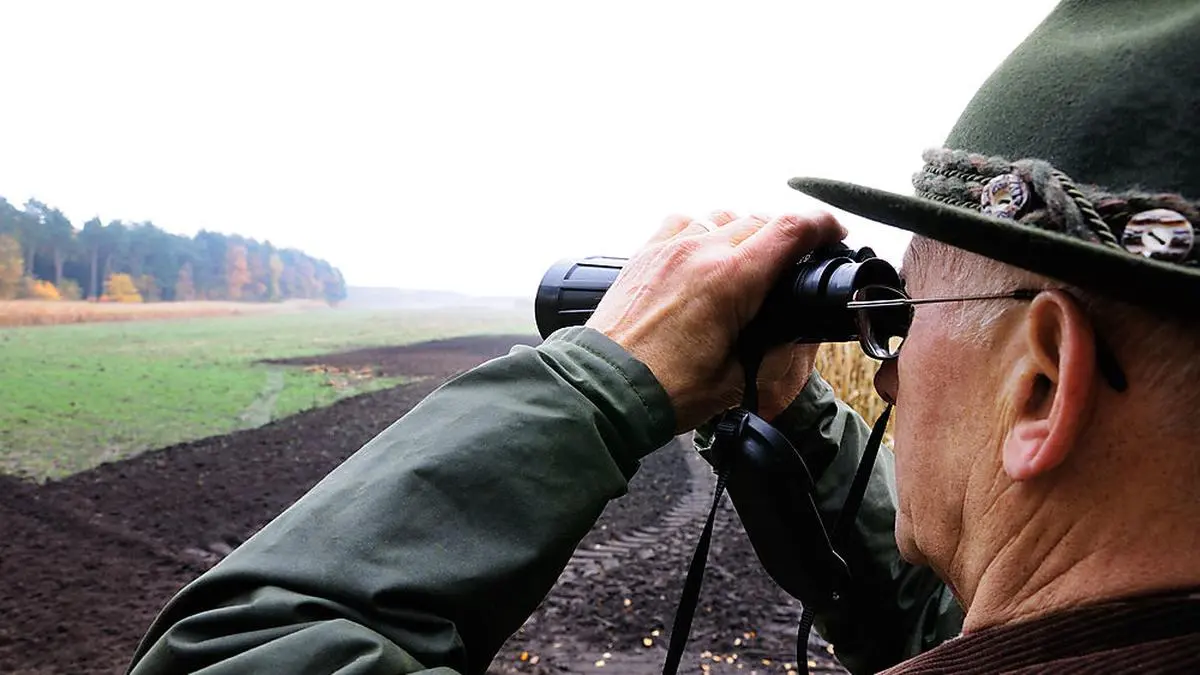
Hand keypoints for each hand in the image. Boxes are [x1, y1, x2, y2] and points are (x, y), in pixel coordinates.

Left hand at [586, 210, 844, 431]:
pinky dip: (704, 232)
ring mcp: (669, 248)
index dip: (822, 226)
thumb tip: (800, 337)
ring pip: (723, 218)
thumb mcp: (737, 378)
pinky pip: (684, 223)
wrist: (604, 388)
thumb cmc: (665, 389)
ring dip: (745, 233)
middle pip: (760, 221)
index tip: (833, 234)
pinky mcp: (644, 254)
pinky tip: (706, 253)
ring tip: (752, 260)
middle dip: (786, 236)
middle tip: (796, 260)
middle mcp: (702, 251)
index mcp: (732, 279)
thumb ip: (776, 352)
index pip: (791, 230)